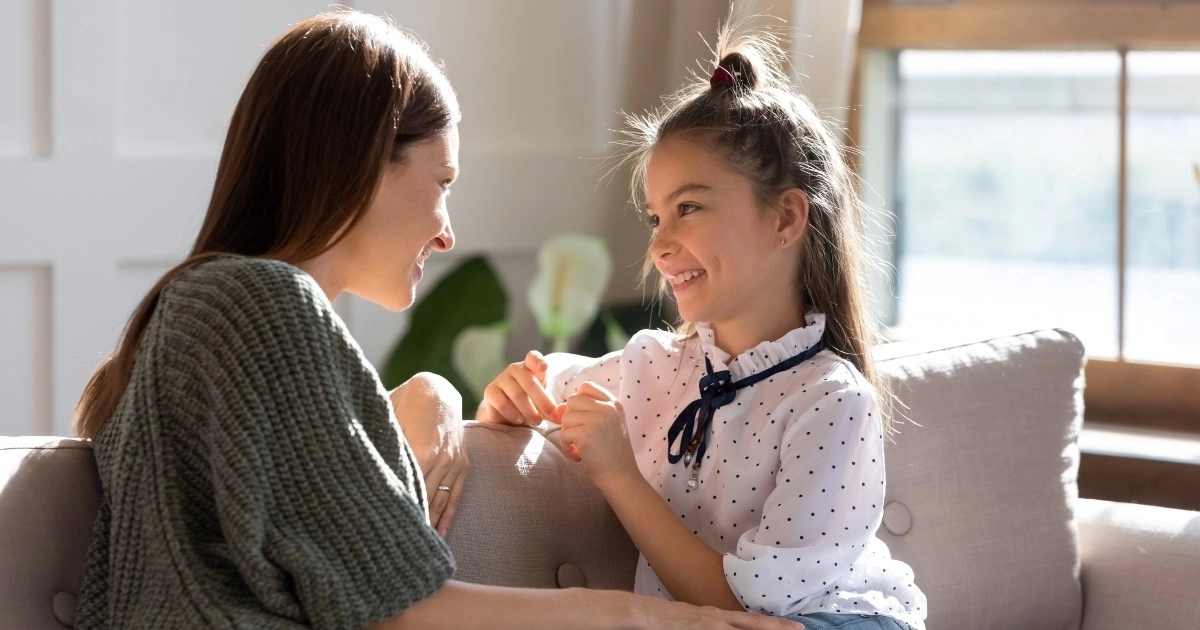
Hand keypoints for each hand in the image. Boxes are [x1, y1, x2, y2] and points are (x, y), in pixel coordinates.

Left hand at [390, 373, 469, 536]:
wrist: (437, 389)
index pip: (404, 490)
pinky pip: (455, 498)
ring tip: (414, 551)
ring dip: (427, 527)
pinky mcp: (462, 465)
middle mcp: (439, 460)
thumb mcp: (386, 419)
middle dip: (408, 524)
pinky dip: (447, 519)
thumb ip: (377, 444)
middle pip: (421, 501)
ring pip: (438, 504)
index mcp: (418, 449)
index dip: (393, 511)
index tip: (379, 534)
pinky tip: (440, 538)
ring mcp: (453, 463)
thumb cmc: (402, 402)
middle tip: (390, 550)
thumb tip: (354, 467)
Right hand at [476, 350, 558, 425]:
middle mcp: (514, 369)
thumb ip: (555, 410)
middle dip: (542, 401)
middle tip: (549, 415)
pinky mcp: (490, 391)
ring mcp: (501, 379)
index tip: (544, 367)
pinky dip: (514, 415)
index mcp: (530, 367)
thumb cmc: (531, 403)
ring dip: (529, 412)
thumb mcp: (545, 405)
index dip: (538, 361)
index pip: (533, 357)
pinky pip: (503, 404)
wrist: (507, 413)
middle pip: (529, 382)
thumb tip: (563, 414)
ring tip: (536, 421)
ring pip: (517, 395)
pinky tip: (519, 419)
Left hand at [558, 381, 639, 489]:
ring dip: (567, 433)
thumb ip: (586, 412)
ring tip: (579, 446)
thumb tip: (558, 408)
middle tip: (579, 434)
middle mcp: (607, 408)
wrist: (621, 477)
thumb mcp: (606, 425)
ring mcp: (598, 420)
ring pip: (565, 417)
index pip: (586, 387)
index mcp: (614, 403)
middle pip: (572, 400)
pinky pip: (564, 433)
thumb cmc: (611, 453)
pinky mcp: (587, 435)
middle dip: (571, 417)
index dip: (579, 402)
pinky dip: (566, 446)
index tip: (584, 420)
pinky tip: (578, 456)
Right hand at [636, 596, 804, 629]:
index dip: (774, 624)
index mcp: (718, 616)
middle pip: (755, 625)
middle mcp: (719, 620)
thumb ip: (714, 622)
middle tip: (801, 629)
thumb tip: (726, 625)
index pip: (752, 621)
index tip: (794, 626)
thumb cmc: (668, 619)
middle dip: (778, 628)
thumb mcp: (696, 619)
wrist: (647, 613)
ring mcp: (712, 626)